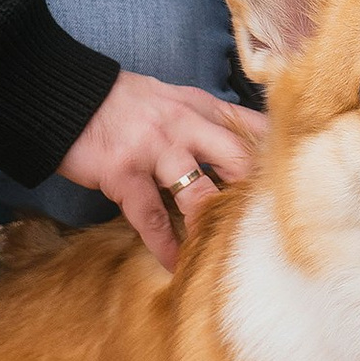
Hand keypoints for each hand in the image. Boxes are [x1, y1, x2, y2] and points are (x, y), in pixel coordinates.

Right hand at [60, 69, 259, 266]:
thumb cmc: (122, 104)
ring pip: (199, 192)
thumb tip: (237, 154)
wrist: (66, 96)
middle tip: (269, 230)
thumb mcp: (172, 99)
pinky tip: (175, 264)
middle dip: (255, 196)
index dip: (275, 158)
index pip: (252, 128)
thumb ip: (204, 122)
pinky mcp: (123, 173)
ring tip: (225, 254)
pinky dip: (165, 245)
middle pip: (237, 160)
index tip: (293, 188)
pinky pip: (152, 217)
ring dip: (212, 226)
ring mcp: (154, 149)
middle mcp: (184, 125)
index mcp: (200, 107)